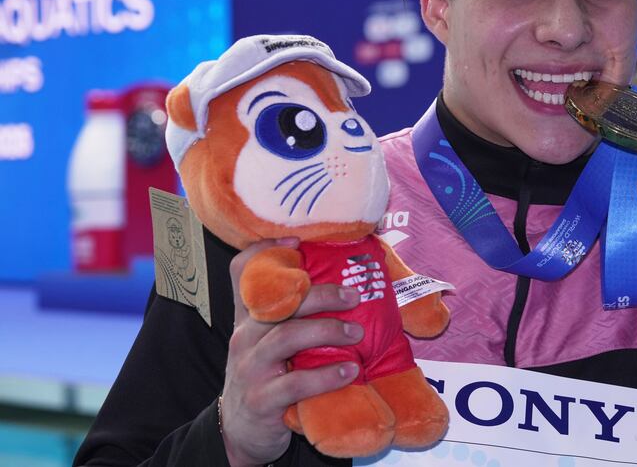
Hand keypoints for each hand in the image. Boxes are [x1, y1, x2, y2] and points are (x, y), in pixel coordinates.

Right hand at [220, 238, 363, 466]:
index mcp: (250, 318)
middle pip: (278, 302)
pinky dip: (326, 376)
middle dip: (321, 294)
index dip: (266, 251)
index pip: (243, 273)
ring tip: (357, 334)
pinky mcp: (261, 399)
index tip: (298, 240)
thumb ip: (295, 316)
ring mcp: (250, 367)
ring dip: (327, 331)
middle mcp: (245, 336)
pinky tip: (349, 371)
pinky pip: (295, 383)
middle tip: (354, 297)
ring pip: (287, 337)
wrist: (242, 431)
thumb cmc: (267, 377)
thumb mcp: (270, 342)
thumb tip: (346, 287)